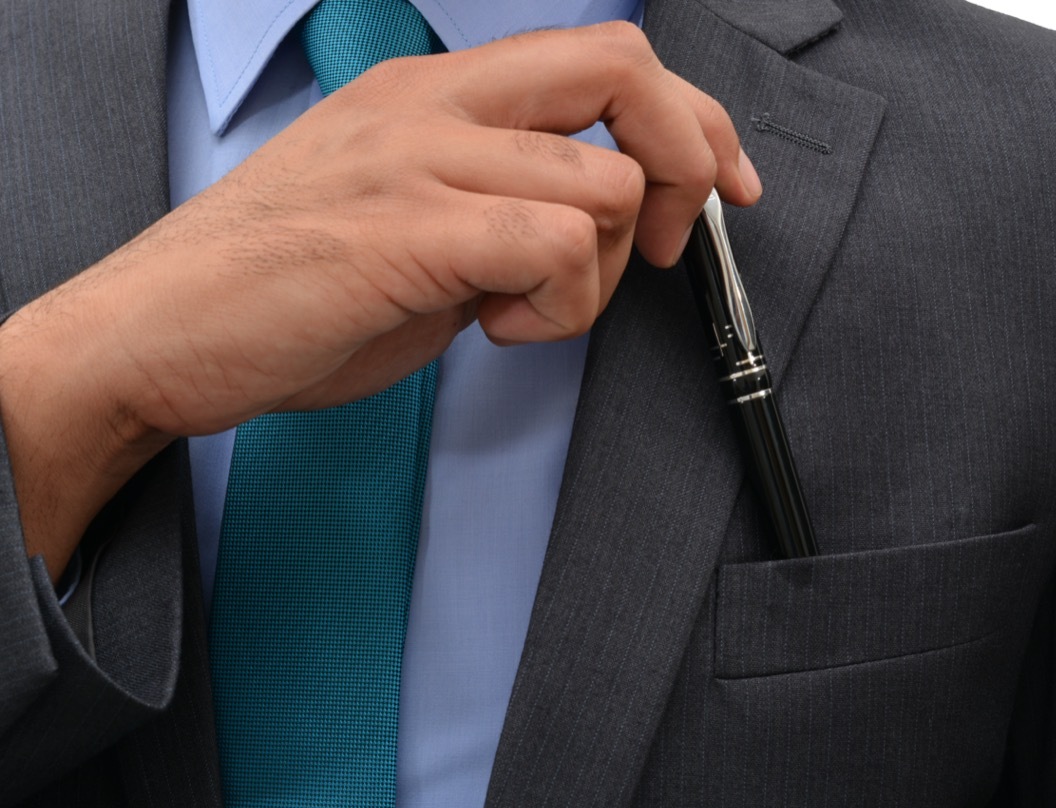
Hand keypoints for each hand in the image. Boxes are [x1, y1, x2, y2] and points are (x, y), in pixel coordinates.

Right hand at [0, 22, 760, 575]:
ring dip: (600, 271)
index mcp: (434, 91)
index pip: (604, 56)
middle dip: (687, 162)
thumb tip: (594, 224)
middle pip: (625, 74)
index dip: (692, 118)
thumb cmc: (282, 287)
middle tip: (669, 248)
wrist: (158, 332)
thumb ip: (499, 199)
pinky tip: (495, 330)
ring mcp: (418, 158)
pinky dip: (558, 307)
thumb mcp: (410, 216)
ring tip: (522, 310)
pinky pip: (556, 245)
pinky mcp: (407, 229)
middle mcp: (432, 103)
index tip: (725, 185)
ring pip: (603, 184)